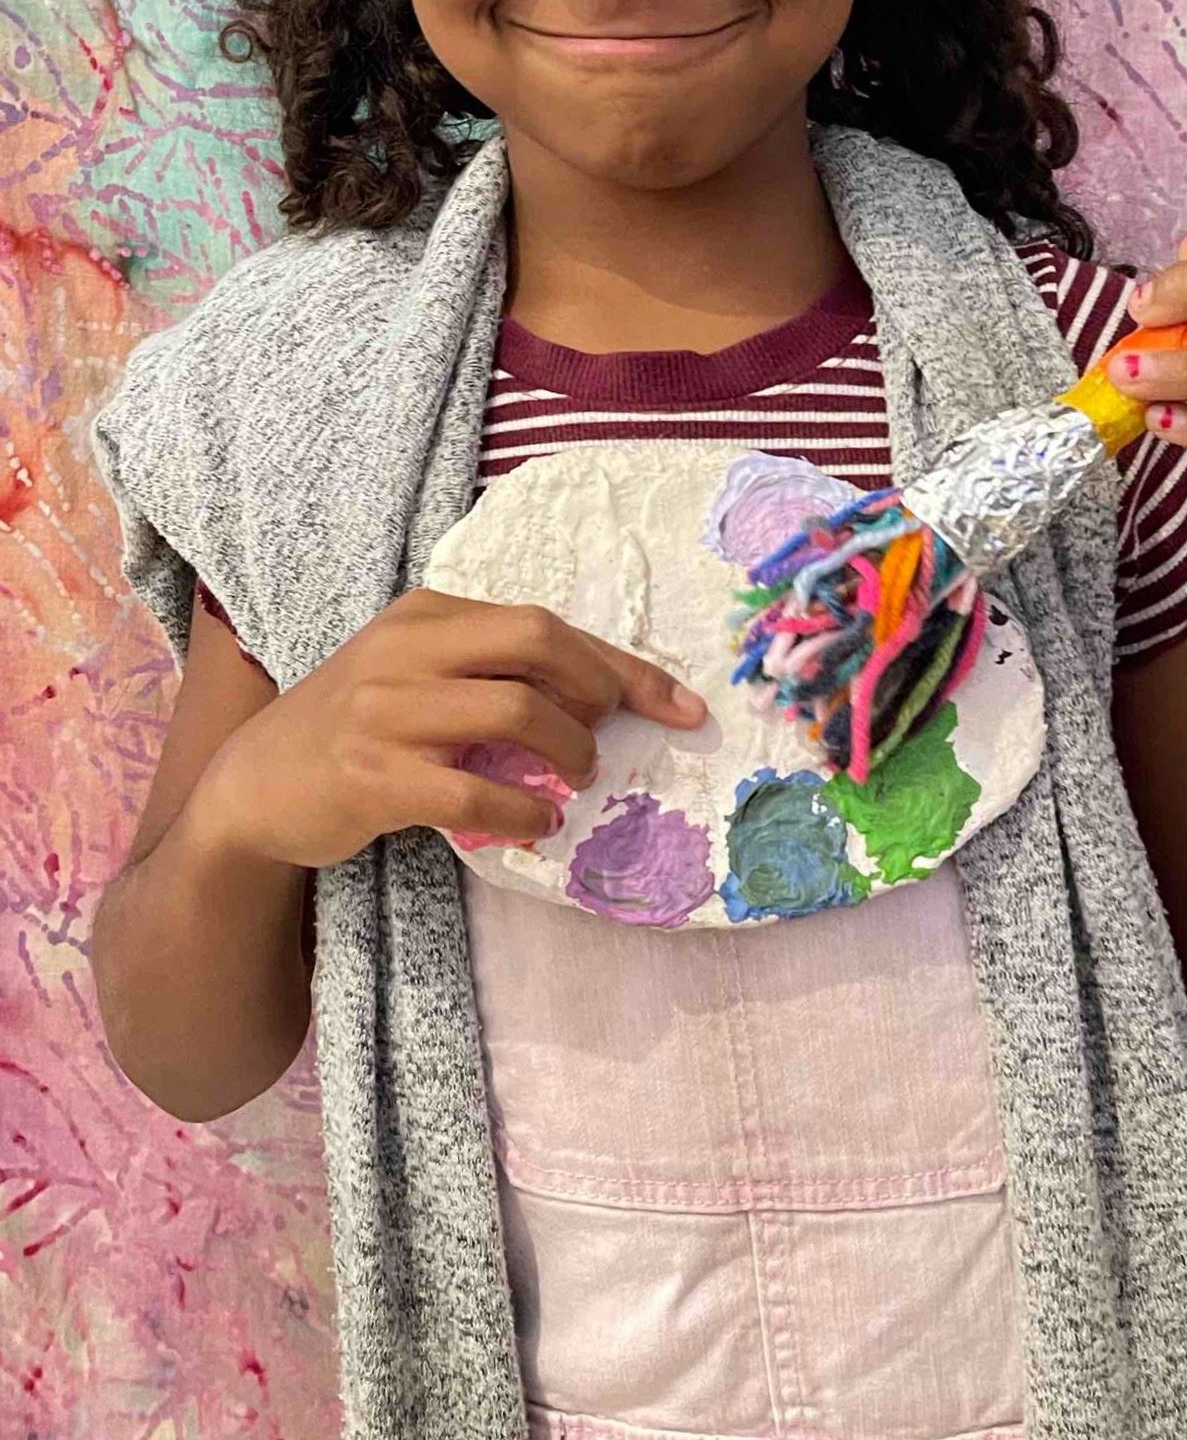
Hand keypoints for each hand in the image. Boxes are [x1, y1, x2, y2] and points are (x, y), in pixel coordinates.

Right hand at [192, 589, 706, 869]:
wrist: (254, 786)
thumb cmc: (353, 727)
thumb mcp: (412, 672)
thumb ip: (487, 669)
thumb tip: (600, 694)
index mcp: (425, 614)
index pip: (543, 624)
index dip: (621, 665)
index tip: (679, 704)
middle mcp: (405, 651)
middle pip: (536, 645)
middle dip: (599, 691)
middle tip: (608, 736)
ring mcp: (386, 713)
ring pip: (516, 713)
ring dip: (568, 752)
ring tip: (576, 779)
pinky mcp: (374, 777)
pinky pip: (475, 794)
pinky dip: (524, 813)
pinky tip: (539, 825)